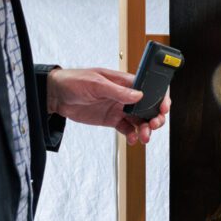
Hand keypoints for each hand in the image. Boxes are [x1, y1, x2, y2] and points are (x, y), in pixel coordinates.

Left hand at [47, 67, 169, 144]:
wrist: (56, 95)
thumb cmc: (74, 81)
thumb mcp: (96, 84)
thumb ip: (117, 91)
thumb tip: (138, 95)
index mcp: (125, 82)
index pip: (149, 88)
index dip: (160, 97)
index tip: (163, 108)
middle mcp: (125, 95)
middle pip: (149, 107)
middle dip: (155, 117)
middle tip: (153, 125)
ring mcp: (119, 108)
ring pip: (140, 120)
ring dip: (145, 129)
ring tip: (143, 137)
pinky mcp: (112, 120)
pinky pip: (127, 129)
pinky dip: (132, 135)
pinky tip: (131, 140)